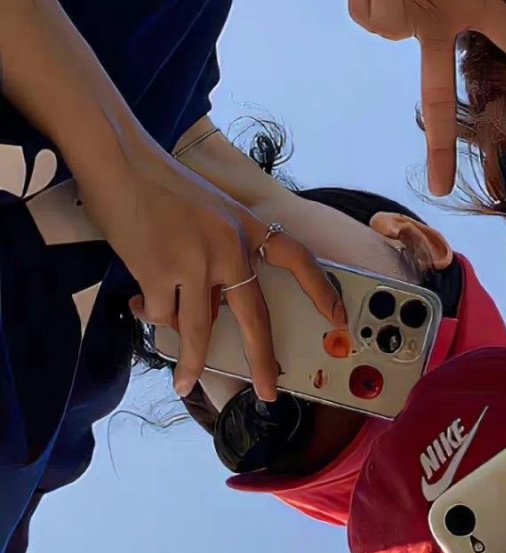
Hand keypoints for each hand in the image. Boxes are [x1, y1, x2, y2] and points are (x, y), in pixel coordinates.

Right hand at [78, 144, 344, 399]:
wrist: (122, 163)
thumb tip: (213, 308)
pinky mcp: (161, 273)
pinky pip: (162, 315)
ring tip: (184, 385)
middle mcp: (231, 246)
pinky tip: (141, 302)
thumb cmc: (162, 186)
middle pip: (254, 316)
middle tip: (268, 389)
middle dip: (262, 358)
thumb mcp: (211, 213)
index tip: (338, 317)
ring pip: (200, 328)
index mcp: (248, 227)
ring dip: (191, 361)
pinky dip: (152, 315)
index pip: (298, 258)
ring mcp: (197, 262)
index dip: (321, 290)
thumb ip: (222, 256)